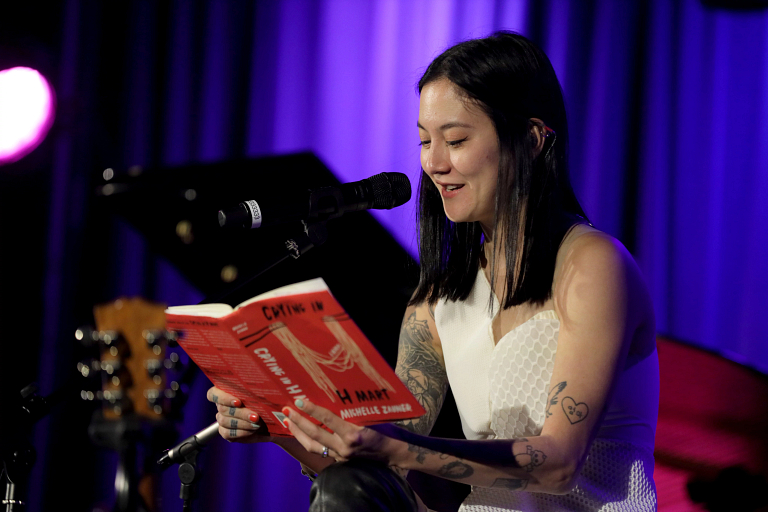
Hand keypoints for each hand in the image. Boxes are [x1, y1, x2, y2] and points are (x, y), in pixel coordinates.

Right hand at [207, 386, 269, 442]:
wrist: (272, 419)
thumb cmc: (266, 402)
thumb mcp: (263, 394)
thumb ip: (257, 390)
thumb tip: (262, 387)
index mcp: (225, 391)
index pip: (213, 394)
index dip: (223, 398)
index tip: (238, 401)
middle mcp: (221, 406)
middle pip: (223, 409)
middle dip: (241, 413)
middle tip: (255, 416)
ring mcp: (222, 420)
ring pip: (225, 422)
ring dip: (243, 423)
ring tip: (257, 424)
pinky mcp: (226, 432)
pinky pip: (228, 433)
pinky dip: (241, 432)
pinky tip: (252, 430)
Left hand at [282, 398, 397, 463]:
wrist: (395, 453)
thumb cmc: (387, 430)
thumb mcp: (373, 416)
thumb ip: (354, 410)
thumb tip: (335, 393)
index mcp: (354, 433)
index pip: (327, 419)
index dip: (312, 410)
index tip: (299, 401)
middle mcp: (345, 447)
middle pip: (314, 434)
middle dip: (298, 422)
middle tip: (285, 411)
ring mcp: (341, 456)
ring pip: (313, 446)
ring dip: (298, 433)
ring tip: (287, 422)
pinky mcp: (341, 460)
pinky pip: (321, 450)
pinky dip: (309, 441)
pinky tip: (302, 433)